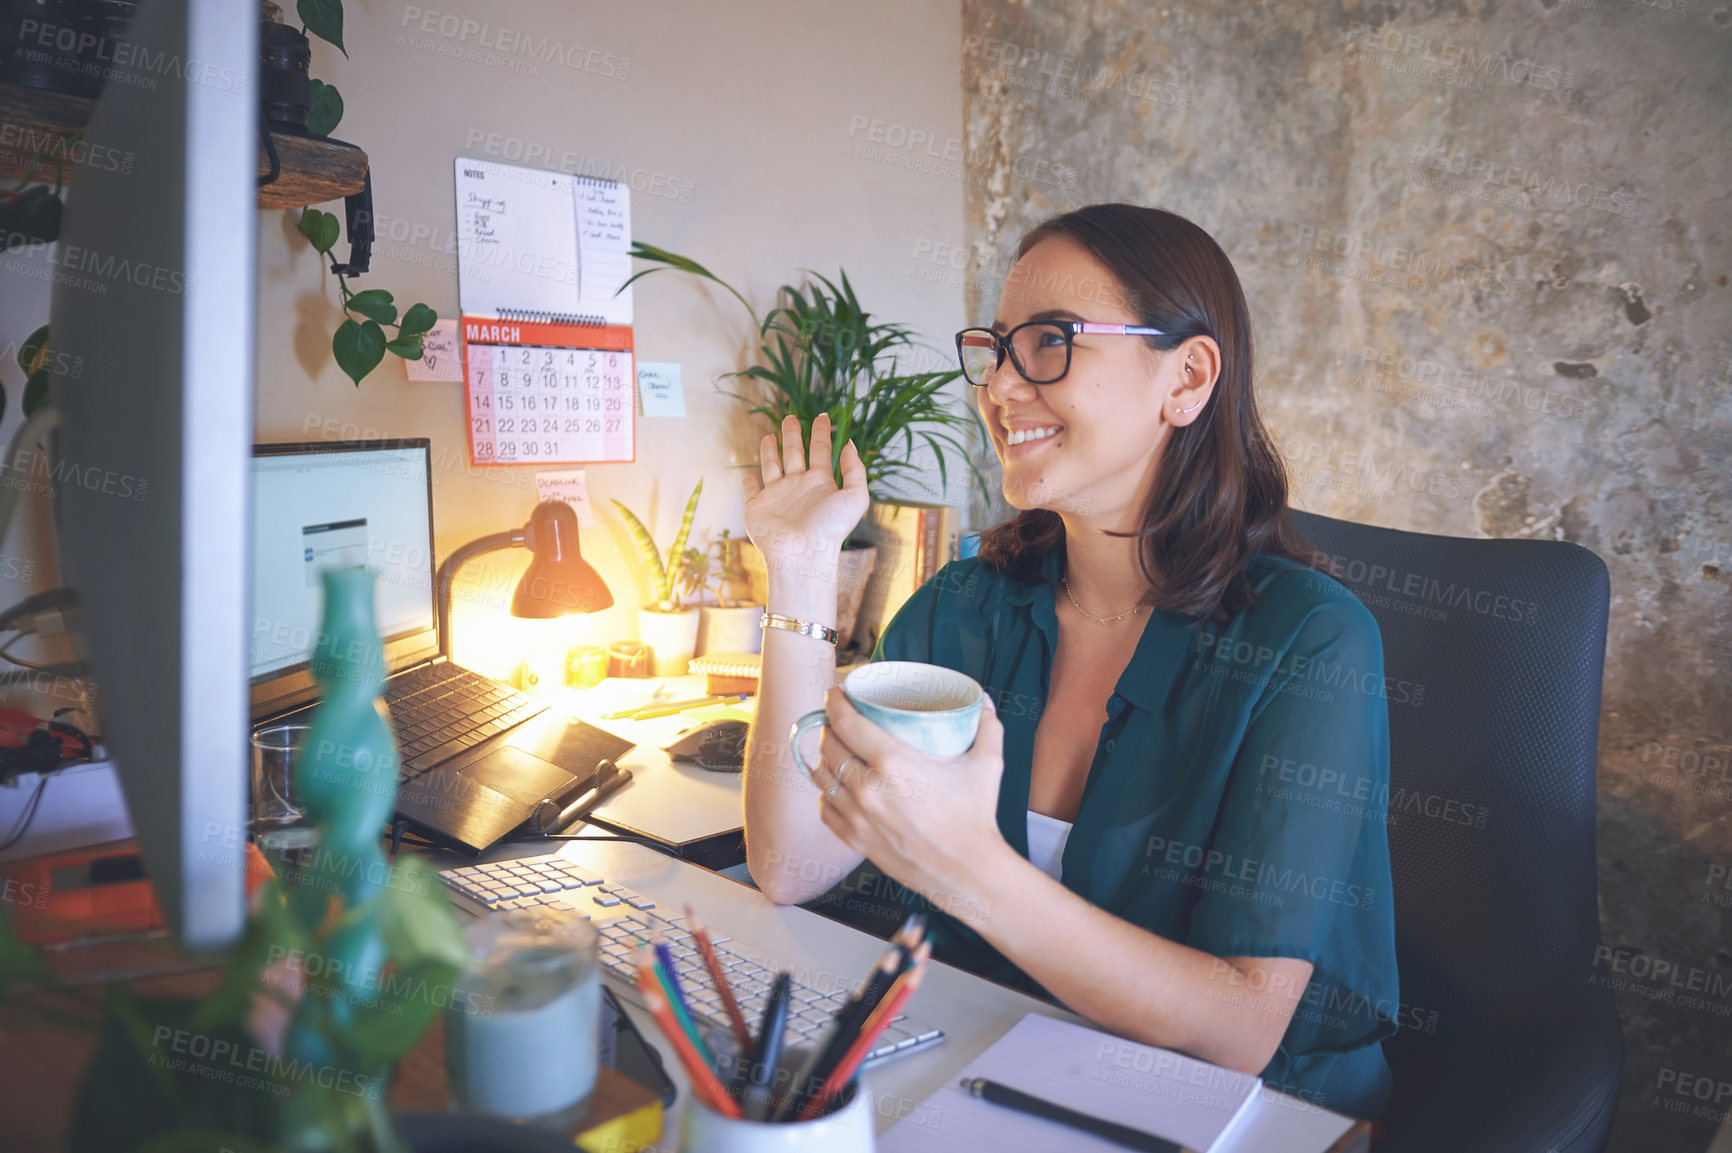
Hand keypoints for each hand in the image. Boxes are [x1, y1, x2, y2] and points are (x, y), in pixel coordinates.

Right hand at [742, 413, 868, 577]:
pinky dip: (749, 482)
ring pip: (772, 467)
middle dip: (793, 435)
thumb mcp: (855, 496)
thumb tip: (848, 443)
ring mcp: (777, 497)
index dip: (821, 432)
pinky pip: (751, 491)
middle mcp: (799, 487)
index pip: (821, 451)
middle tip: (790, 417)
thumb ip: (855, 469)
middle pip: (795, 453)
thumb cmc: (830, 528)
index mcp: (821, 483)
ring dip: (770, 452)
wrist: (803, 555)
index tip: (823, 416)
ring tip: (770, 435)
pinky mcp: (757, 508)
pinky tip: (749, 475)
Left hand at [808, 690, 1009, 924]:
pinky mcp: (855, 839)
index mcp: (893, 762)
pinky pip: (824, 808)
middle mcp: (868, 788)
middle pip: (829, 746)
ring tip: (834, 749)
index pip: (846, 722)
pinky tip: (834, 785)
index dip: (835, 702)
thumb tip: (985, 702)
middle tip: (840, 720)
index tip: (836, 693)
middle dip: (830, 727)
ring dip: (824, 758)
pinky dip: (825, 792)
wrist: (967, 871)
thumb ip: (987, 727)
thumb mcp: (987, 764)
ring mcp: (857, 816)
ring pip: (821, 776)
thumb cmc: (976, 818)